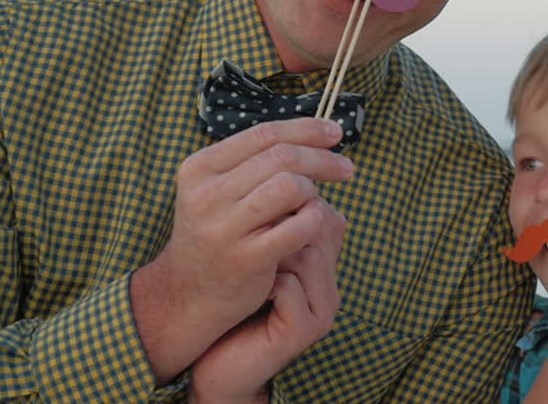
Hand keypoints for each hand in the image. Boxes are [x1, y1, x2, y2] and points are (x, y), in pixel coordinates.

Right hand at [131, 118, 353, 381]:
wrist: (187, 295)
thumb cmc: (217, 234)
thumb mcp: (219, 191)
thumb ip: (255, 163)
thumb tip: (317, 134)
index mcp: (200, 167)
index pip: (265, 134)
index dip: (306, 130)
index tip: (336, 133)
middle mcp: (207, 194)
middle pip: (283, 157)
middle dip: (323, 159)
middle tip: (347, 169)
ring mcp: (224, 227)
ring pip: (292, 186)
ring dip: (314, 193)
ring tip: (316, 203)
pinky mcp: (246, 259)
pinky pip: (300, 225)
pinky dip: (315, 220)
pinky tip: (315, 227)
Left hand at [188, 207, 345, 403]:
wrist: (218, 364)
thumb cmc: (234, 306)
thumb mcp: (257, 264)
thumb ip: (272, 233)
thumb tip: (267, 183)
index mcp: (324, 268)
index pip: (326, 217)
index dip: (290, 209)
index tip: (256, 216)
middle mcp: (330, 288)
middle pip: (320, 230)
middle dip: (279, 225)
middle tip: (249, 235)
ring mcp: (321, 311)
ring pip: (306, 255)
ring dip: (270, 252)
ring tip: (249, 262)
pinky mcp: (302, 332)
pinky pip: (289, 287)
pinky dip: (265, 281)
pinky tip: (249, 288)